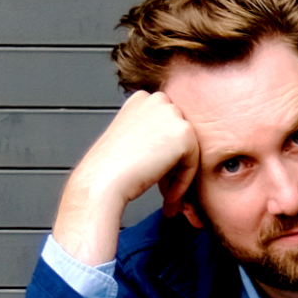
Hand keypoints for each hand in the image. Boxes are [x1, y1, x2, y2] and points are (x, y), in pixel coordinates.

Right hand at [53, 90, 200, 264]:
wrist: (103, 179)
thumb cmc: (111, 167)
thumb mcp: (132, 140)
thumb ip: (153, 136)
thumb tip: (173, 150)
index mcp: (143, 99)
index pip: (167, 130)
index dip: (163, 158)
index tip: (156, 179)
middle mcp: (158, 100)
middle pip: (180, 140)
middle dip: (175, 167)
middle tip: (165, 193)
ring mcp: (172, 113)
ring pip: (189, 152)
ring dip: (179, 176)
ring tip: (167, 198)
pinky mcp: (184, 133)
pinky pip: (194, 163)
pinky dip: (183, 183)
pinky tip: (169, 196)